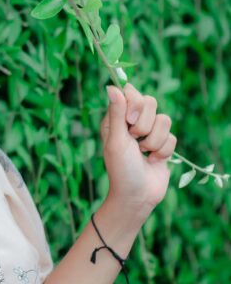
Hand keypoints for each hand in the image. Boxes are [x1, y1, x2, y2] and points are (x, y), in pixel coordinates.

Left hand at [100, 83, 176, 217]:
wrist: (137, 196)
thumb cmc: (121, 170)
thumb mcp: (116, 140)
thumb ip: (116, 113)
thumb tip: (111, 86)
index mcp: (116, 118)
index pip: (130, 91)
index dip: (134, 103)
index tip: (130, 121)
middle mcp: (132, 122)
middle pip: (150, 102)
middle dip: (145, 124)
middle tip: (135, 139)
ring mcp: (149, 133)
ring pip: (164, 119)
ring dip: (154, 141)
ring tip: (144, 153)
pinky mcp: (163, 144)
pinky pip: (172, 136)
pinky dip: (163, 151)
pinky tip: (153, 161)